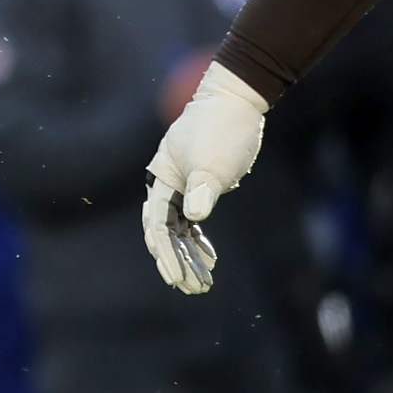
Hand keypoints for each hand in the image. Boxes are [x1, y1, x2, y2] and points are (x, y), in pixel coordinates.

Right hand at [142, 60, 268, 293]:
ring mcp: (182, 185)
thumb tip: (195, 216)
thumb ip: (203, 187)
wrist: (235, 103)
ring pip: (178, 228)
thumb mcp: (214, 160)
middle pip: (163, 230)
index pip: (157, 224)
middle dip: (174, 260)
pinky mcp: (198, 185)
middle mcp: (167, 184)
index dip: (166, 253)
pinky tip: (210, 256)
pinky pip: (191, 220)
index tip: (178, 277)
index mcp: (162, 177)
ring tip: (203, 282)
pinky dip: (197, 239)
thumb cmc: (221, 129)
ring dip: (188, 255)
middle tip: (191, 288)